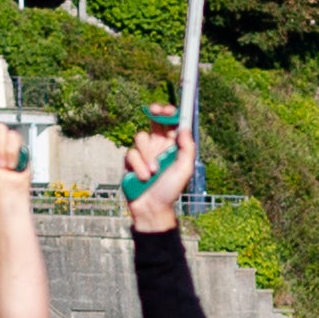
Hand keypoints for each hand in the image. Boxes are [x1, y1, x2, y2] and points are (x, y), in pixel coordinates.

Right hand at [117, 105, 190, 232]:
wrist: (152, 208)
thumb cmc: (171, 190)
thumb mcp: (185, 169)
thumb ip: (187, 148)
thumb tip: (184, 128)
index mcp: (173, 146)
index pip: (171, 123)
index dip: (169, 112)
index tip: (168, 109)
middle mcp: (158, 146)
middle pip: (154, 121)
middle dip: (154, 112)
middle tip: (154, 110)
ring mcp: (143, 153)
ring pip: (141, 137)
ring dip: (147, 155)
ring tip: (153, 172)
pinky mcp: (130, 161)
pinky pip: (131, 153)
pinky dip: (138, 166)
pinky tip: (143, 177)